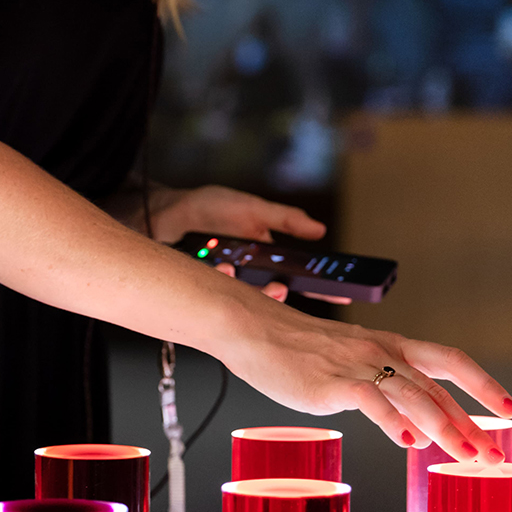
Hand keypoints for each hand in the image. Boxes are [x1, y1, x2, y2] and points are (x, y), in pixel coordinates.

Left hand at [147, 185, 347, 302]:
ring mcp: (228, 286)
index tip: (343, 291)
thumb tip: (319, 230)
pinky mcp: (206, 289)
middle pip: (274, 299)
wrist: (168, 211)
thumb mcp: (253, 209)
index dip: (323, 288)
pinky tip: (217, 264)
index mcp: (267, 260)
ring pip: (246, 302)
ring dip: (247, 290)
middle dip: (276, 295)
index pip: (301, 280)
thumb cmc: (211, 209)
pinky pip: (217, 295)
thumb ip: (285, 219)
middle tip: (279, 287)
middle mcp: (250, 278)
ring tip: (233, 266)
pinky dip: (219, 278)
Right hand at [209, 288, 511, 460]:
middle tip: (494, 456)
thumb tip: (410, 426)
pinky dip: (392, 421)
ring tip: (467, 457)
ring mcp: (357, 365)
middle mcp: (381, 352)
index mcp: (390, 346)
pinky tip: (408, 443)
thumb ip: (380, 388)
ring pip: (414, 395)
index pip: (450, 361)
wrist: (251, 329)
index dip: (483, 384)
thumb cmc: (295, 351)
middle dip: (472, 423)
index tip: (511, 409)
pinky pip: (370, 401)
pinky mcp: (330, 382)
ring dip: (445, 428)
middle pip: (438, 387)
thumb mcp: (348, 363)